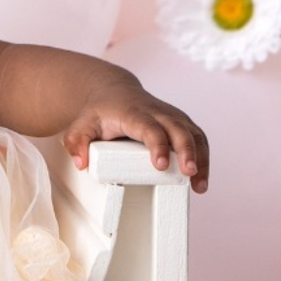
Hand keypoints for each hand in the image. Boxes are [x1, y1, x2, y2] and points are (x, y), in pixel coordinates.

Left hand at [63, 75, 209, 193]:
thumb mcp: (81, 124)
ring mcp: (173, 116)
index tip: (160, 165)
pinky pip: (198, 138)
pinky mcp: (182, 123)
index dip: (157, 145)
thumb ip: (76, 141)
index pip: (150, 128)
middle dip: (187, 151)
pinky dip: (204, 157)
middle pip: (179, 129)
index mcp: (134, 114)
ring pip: (194, 134)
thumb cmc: (98, 113)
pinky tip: (201, 180)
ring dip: (201, 159)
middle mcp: (158, 112)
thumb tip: (81, 163)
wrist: (114, 93)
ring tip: (199, 186)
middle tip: (189, 174)